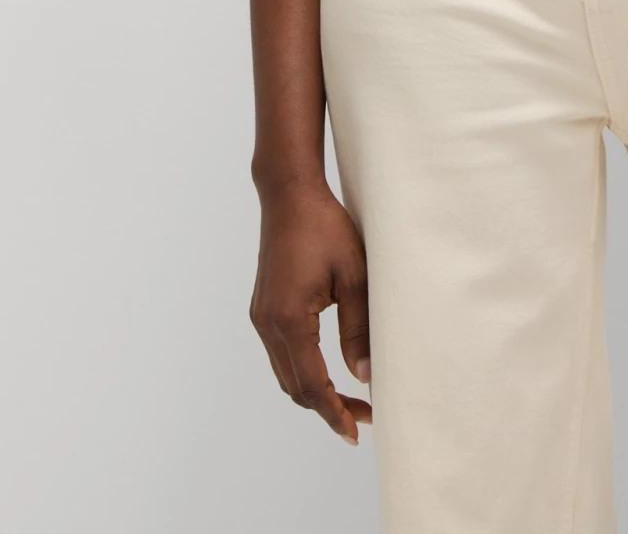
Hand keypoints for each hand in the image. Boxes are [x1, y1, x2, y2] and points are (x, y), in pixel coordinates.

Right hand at [249, 176, 371, 441]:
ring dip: (315, 391)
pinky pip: (280, 354)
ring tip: (350, 399)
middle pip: (295, 387)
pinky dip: (303, 370)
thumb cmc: (325, 227)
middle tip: (363, 417)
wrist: (289, 194)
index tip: (355, 432)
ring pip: (285, 373)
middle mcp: (268, 324)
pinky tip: (326, 369)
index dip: (335, 412)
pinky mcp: (263, 308)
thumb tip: (365, 375)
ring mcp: (261, 317)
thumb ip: (358, 328)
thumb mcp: (353, 276)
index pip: (312, 385)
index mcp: (289, 320)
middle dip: (328, 408)